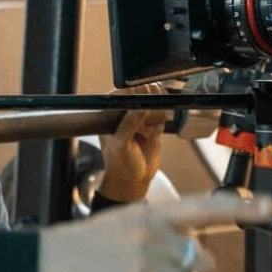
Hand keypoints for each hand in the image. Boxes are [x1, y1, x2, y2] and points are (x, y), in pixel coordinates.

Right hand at [36, 189, 271, 271]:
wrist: (36, 266)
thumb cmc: (71, 250)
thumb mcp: (116, 225)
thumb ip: (153, 233)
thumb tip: (189, 257)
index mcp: (149, 213)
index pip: (205, 205)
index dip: (241, 208)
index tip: (268, 209)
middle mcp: (152, 234)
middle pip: (202, 263)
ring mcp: (145, 262)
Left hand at [98, 83, 170, 202]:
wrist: (134, 180)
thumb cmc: (120, 165)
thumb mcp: (121, 145)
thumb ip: (129, 125)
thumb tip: (141, 108)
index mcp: (109, 111)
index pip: (125, 92)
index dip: (138, 96)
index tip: (143, 109)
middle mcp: (124, 109)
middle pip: (144, 91)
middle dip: (149, 107)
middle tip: (146, 124)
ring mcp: (139, 114)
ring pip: (156, 99)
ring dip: (156, 114)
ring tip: (148, 131)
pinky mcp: (152, 121)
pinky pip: (163, 111)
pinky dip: (162, 121)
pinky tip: (154, 134)